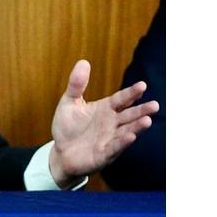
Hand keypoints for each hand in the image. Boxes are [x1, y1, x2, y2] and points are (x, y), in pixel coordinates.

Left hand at [48, 60, 159, 187]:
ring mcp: (109, 139)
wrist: (61, 153)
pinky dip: (122, 143)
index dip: (131, 93)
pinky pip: (114, 148)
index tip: (142, 85)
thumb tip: (83, 61)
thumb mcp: (69, 102)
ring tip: (147, 120)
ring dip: (137, 127)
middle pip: (129, 115)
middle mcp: (111, 124)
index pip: (121, 99)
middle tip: (155, 105)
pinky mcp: (103, 155)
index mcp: (105, 109)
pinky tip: (131, 136)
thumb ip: (77, 84)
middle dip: (141, 110)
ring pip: (126, 131)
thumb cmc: (68, 127)